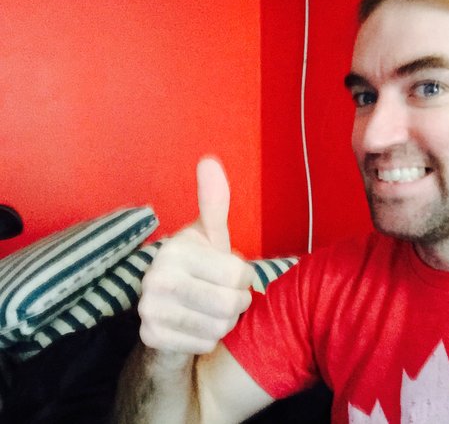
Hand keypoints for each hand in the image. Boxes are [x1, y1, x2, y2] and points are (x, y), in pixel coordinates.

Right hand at [138, 157, 253, 354]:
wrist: (169, 309)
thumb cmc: (199, 268)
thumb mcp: (211, 235)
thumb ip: (214, 203)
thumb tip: (209, 160)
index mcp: (175, 249)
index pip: (239, 275)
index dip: (244, 278)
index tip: (229, 274)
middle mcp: (155, 277)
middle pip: (231, 304)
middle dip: (237, 303)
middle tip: (225, 296)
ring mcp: (149, 309)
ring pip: (220, 327)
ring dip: (225, 322)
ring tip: (210, 310)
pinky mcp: (149, 336)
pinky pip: (204, 344)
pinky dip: (208, 339)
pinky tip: (196, 326)